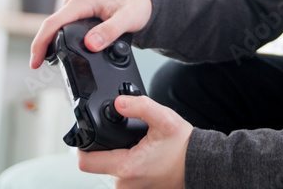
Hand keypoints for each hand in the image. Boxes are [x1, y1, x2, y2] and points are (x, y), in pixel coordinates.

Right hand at [29, 0, 152, 68]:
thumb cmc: (135, 3)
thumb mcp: (127, 18)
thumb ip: (110, 31)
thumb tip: (91, 44)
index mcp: (82, 2)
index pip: (53, 23)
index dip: (40, 43)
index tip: (35, 62)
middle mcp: (75, 4)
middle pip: (50, 27)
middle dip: (43, 47)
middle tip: (39, 67)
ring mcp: (76, 9)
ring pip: (57, 28)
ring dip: (51, 45)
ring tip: (49, 63)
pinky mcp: (79, 15)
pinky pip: (65, 29)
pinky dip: (61, 41)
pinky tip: (62, 54)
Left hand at [77, 95, 192, 188]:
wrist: (200, 165)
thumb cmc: (184, 147)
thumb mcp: (164, 119)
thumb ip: (140, 107)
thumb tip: (119, 102)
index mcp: (127, 167)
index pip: (85, 162)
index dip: (82, 145)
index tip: (88, 135)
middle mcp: (125, 184)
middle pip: (98, 163)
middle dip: (108, 147)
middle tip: (127, 138)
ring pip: (110, 169)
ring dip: (118, 157)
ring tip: (138, 147)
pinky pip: (122, 177)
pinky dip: (128, 165)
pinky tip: (142, 157)